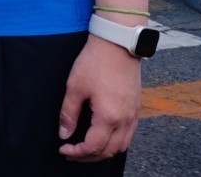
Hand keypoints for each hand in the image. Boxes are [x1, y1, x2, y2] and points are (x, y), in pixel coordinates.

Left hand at [58, 34, 141, 160]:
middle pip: (109, 151)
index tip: (64, 149)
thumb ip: (68, 113)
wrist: (117, 44)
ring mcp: (133, 114)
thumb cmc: (95, 62)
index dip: (77, 153)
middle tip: (73, 153)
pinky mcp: (136, 107)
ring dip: (104, 151)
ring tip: (86, 148)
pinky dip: (116, 141)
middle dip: (89, 156)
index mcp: (109, 117)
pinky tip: (103, 135)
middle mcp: (125, 119)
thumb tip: (64, 134)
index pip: (93, 147)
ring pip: (122, 145)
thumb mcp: (75, 87)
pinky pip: (129, 134)